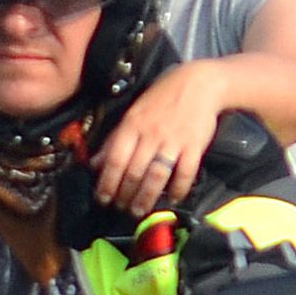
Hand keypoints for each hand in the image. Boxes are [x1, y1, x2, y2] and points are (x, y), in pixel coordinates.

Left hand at [91, 64, 232, 217]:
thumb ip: (115, 138)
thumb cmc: (163, 96)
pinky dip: (179, 188)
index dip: (107, 182)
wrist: (199, 84)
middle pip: (134, 172)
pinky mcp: (194, 146)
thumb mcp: (134, 113)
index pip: (115, 159)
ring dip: (147, 197)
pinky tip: (174, 198)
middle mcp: (151, 134)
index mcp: (132, 125)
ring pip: (157, 176)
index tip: (103, 198)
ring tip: (140, 210)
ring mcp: (173, 141)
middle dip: (125, 194)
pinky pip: (185, 172)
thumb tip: (96, 162)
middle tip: (122, 208)